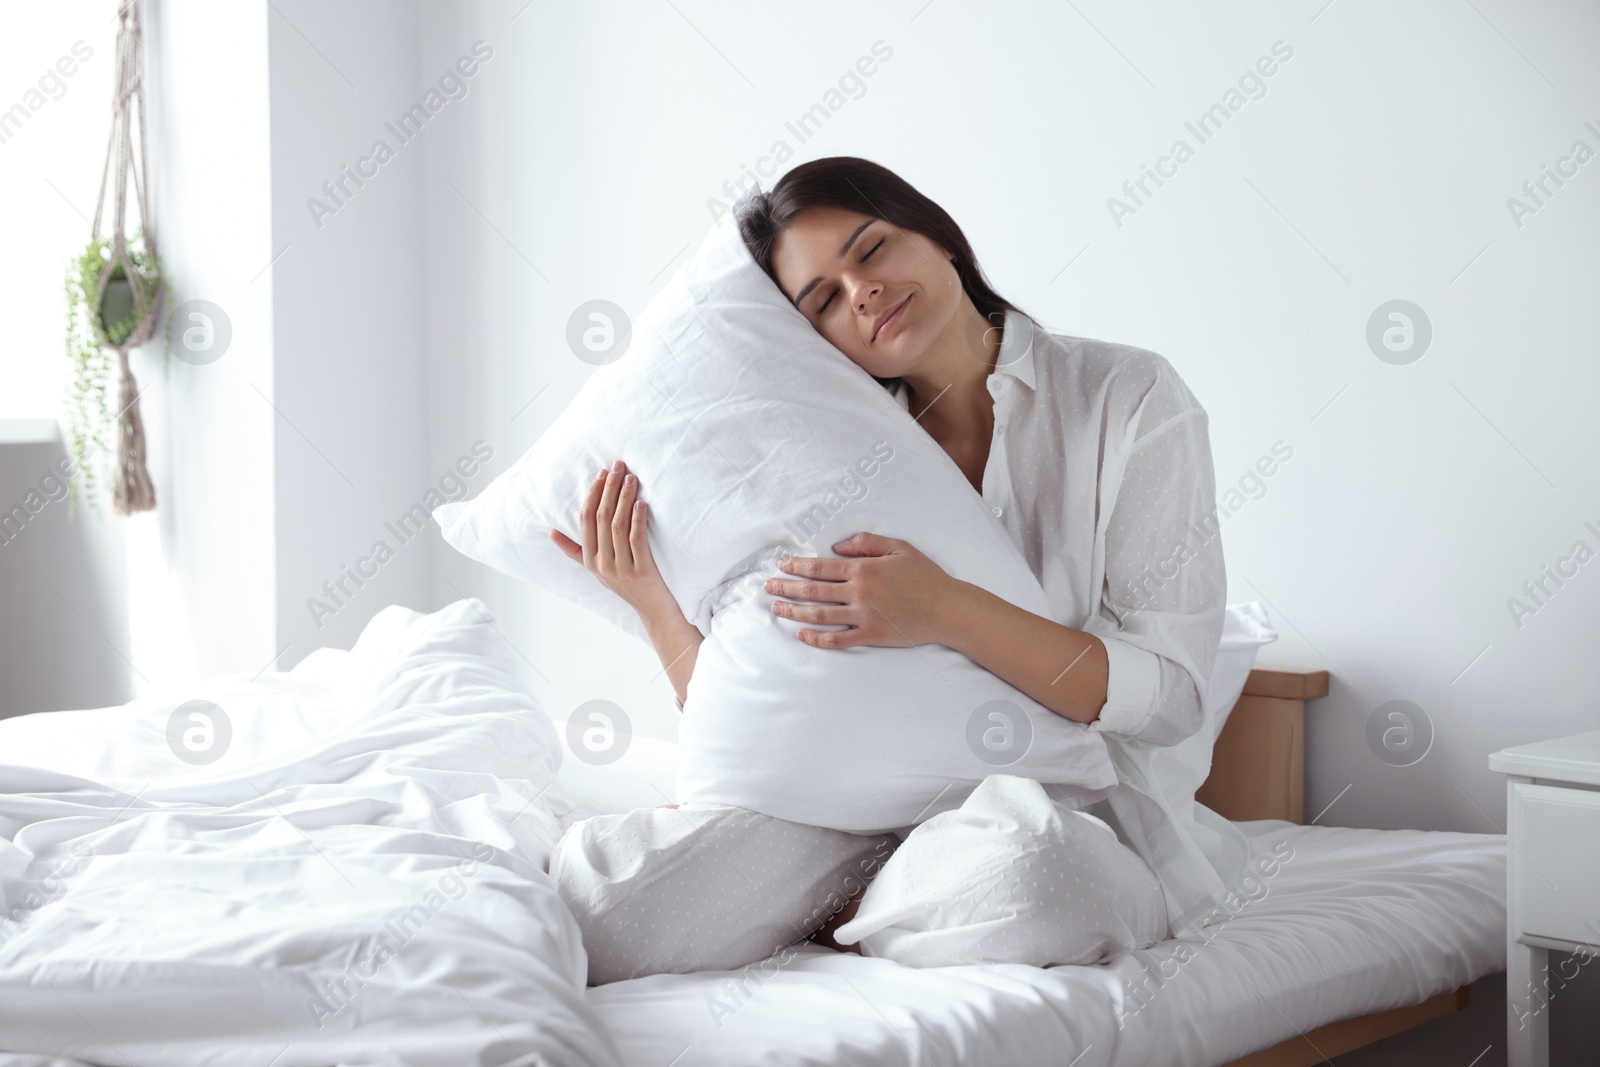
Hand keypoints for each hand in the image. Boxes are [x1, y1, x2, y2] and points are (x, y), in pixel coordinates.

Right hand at [550, 460, 676, 619]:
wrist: (654, 611)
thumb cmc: (628, 585)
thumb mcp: (597, 569)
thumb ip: (575, 551)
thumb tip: (551, 532)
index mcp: (590, 560)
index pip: (585, 520)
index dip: (593, 494)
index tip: (602, 474)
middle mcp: (602, 564)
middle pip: (601, 518)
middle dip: (609, 489)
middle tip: (618, 467)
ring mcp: (621, 569)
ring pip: (618, 526)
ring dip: (624, 498)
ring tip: (632, 479)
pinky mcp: (642, 572)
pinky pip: (637, 540)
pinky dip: (638, 519)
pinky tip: (642, 503)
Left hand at [762, 532, 956, 649]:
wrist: (947, 608)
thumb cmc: (925, 576)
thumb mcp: (899, 547)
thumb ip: (867, 542)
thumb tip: (838, 547)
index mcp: (863, 569)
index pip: (820, 567)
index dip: (796, 565)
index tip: (781, 565)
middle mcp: (858, 593)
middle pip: (813, 590)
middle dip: (786, 588)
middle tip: (768, 587)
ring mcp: (863, 617)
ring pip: (818, 616)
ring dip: (793, 612)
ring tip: (777, 609)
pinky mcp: (871, 636)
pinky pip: (837, 640)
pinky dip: (817, 639)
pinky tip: (801, 636)